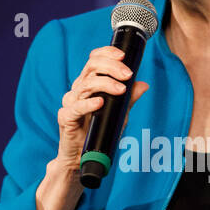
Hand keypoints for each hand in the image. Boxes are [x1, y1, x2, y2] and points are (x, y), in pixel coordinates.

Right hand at [56, 44, 149, 171]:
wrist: (82, 156)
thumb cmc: (99, 132)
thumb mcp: (119, 113)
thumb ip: (129, 98)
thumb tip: (143, 85)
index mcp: (88, 83)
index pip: (94, 59)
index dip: (107, 53)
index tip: (124, 56)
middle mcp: (78, 89)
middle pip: (91, 67)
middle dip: (111, 67)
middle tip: (128, 74)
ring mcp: (70, 102)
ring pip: (85, 84)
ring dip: (105, 83)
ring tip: (121, 89)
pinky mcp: (65, 118)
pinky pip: (76, 107)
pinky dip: (88, 104)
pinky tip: (100, 102)